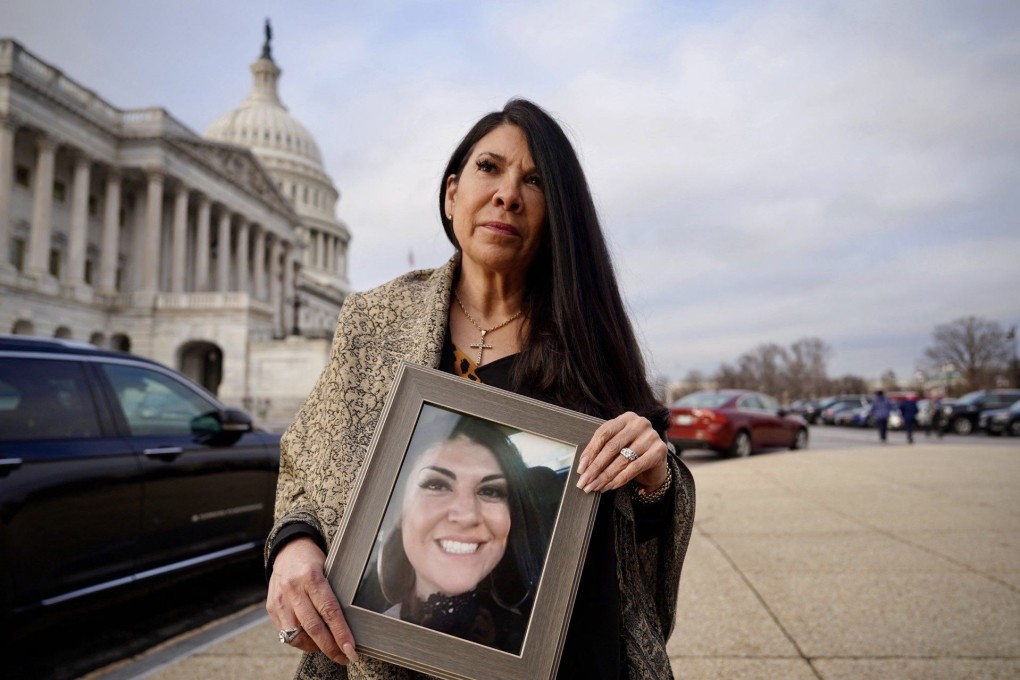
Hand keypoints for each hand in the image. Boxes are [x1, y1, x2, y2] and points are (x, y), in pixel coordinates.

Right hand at [266, 536, 358, 664]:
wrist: (288, 548)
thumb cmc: (314, 560)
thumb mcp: (329, 567)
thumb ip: (334, 592)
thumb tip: (351, 622)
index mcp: (311, 576)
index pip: (329, 611)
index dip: (341, 633)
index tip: (351, 648)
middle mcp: (293, 589)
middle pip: (313, 627)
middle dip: (331, 647)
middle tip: (345, 656)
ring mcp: (280, 600)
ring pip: (297, 635)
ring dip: (316, 647)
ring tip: (331, 649)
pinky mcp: (272, 608)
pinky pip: (287, 634)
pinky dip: (302, 641)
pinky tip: (314, 641)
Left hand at [575, 411, 667, 492]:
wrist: (656, 464)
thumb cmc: (632, 453)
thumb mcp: (616, 447)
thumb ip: (601, 450)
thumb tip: (582, 466)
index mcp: (626, 418)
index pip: (604, 434)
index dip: (590, 451)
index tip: (580, 468)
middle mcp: (639, 424)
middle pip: (611, 447)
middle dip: (595, 467)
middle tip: (584, 481)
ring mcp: (651, 436)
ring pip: (622, 459)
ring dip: (605, 476)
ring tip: (594, 486)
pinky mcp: (659, 451)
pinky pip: (635, 467)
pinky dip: (620, 479)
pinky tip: (610, 486)